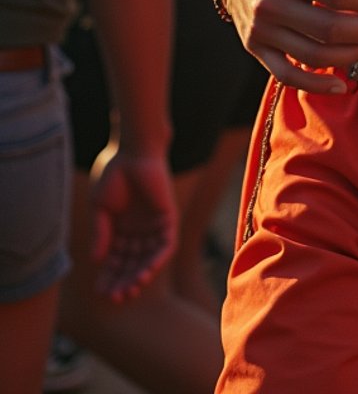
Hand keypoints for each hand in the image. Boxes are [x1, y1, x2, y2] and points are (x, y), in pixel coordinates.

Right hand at [89, 149, 176, 301]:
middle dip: (125, 281)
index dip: (109, 276)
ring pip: (150, 258)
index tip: (101, 293)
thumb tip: (97, 261)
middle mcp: (139, 230)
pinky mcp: (169, 217)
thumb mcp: (101, 209)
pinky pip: (167, 244)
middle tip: (116, 298)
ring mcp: (155, 224)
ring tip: (131, 290)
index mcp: (122, 228)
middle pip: (133, 263)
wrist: (132, 150)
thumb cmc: (114, 174)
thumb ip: (101, 234)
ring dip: (141, 275)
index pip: (116, 260)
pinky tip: (146, 273)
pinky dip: (158, 259)